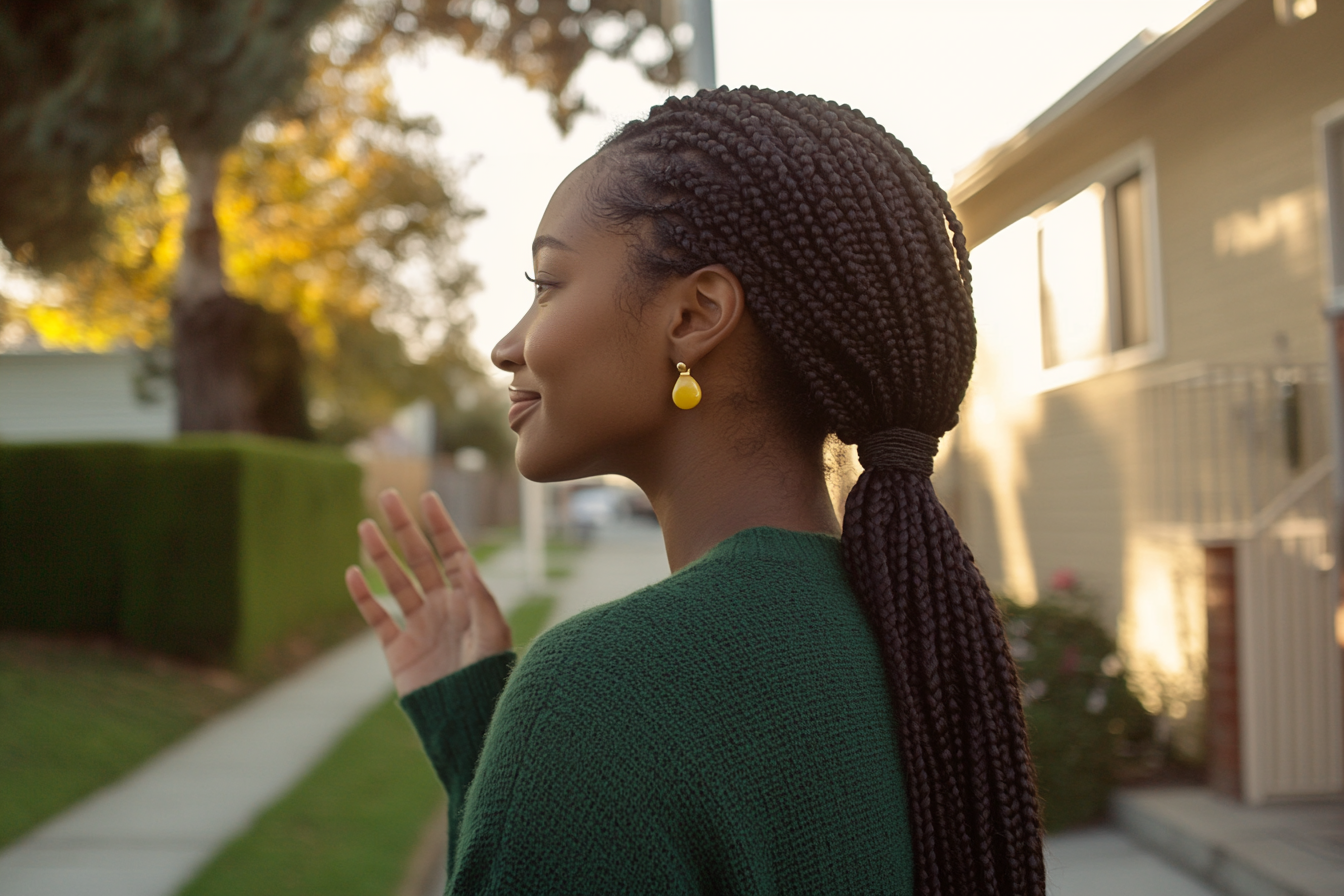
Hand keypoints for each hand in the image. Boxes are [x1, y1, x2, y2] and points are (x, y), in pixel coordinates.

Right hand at [345, 489, 511, 696]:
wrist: (466, 721)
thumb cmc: (489, 678)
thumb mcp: (492, 635)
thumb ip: (480, 598)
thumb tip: (467, 563)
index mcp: (468, 599)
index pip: (451, 552)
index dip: (439, 525)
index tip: (426, 498)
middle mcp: (442, 606)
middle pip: (419, 558)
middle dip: (404, 528)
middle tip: (387, 497)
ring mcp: (419, 626)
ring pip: (395, 581)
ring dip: (380, 553)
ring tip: (365, 525)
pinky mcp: (398, 650)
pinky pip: (377, 617)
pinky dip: (364, 596)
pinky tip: (353, 572)